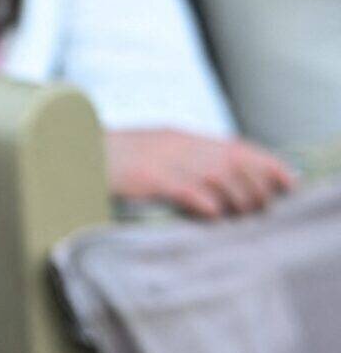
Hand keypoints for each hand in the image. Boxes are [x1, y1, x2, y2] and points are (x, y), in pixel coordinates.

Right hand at [106, 129, 296, 218]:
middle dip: (255, 187)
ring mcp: (158, 159)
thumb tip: (217, 185)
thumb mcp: (147, 154)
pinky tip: (213, 215)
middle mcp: (174, 143)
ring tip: (238, 215)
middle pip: (233, 161)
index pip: (235, 146)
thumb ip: (180, 161)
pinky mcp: (143, 176)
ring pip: (217, 175)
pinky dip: (206, 202)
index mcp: (177, 137)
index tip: (288, 183)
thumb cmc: (105, 163)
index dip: (267, 164)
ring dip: (237, 198)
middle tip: (257, 210)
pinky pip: (185, 188)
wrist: (65, 154)